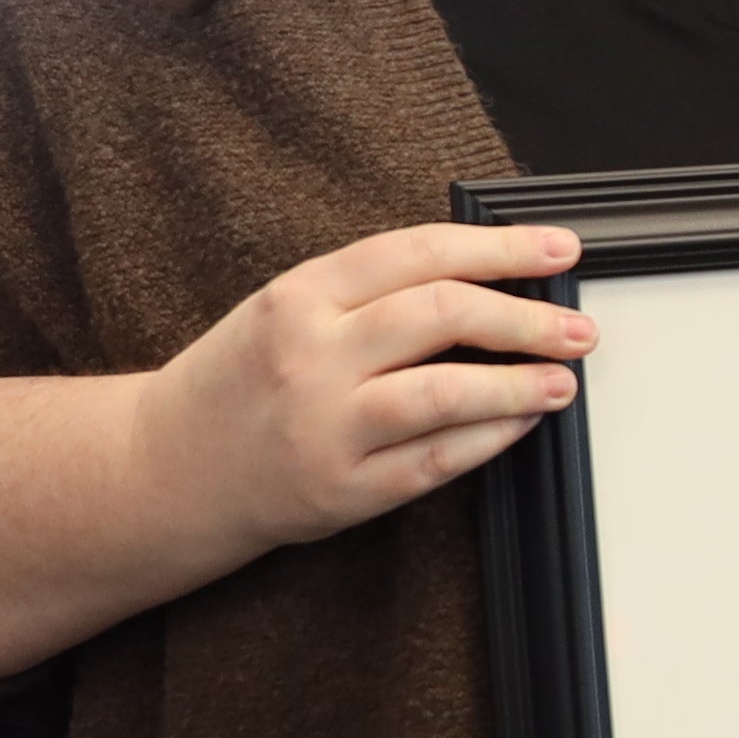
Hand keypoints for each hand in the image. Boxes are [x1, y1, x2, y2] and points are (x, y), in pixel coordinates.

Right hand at [0, 220, 598, 682]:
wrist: (161, 470)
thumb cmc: (239, 384)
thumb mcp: (286, 311)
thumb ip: (372, 292)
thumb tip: (487, 277)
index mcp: (299, 295)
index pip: (419, 253)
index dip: (502, 248)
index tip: (559, 249)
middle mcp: (310, 355)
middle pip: (440, 313)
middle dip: (525, 316)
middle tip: (577, 325)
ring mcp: (324, 425)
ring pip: (443, 391)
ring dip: (518, 383)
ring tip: (563, 380)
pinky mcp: (340, 489)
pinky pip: (434, 461)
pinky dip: (488, 438)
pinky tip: (520, 424)